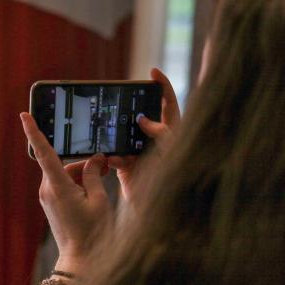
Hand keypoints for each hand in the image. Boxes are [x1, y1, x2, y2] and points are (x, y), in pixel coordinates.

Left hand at [20, 112, 111, 273]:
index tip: (24, 115)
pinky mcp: (50, 202)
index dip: (34, 131)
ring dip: (81, 175)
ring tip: (99, 191)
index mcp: (58, 187)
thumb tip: (95, 160)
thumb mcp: (100, 200)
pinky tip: (92, 194)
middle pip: (62, 163)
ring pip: (63, 173)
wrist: (79, 259)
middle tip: (105, 169)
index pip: (44, 153)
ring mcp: (47, 196)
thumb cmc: (92, 231)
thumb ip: (95, 175)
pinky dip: (77, 183)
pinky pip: (62, 183)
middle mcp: (47, 189)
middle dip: (82, 164)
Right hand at [107, 68, 180, 203]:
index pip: (169, 104)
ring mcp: (140, 152)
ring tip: (110, 132)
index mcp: (172, 133)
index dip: (163, 86)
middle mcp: (156, 140)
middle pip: (142, 116)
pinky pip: (114, 154)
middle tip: (119, 98)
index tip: (152, 72)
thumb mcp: (172, 153)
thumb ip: (162, 133)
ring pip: (124, 134)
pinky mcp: (125, 165)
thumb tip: (143, 119)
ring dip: (117, 135)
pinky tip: (112, 159)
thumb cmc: (174, 182)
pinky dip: (112, 156)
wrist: (158, 213)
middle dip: (130, 109)